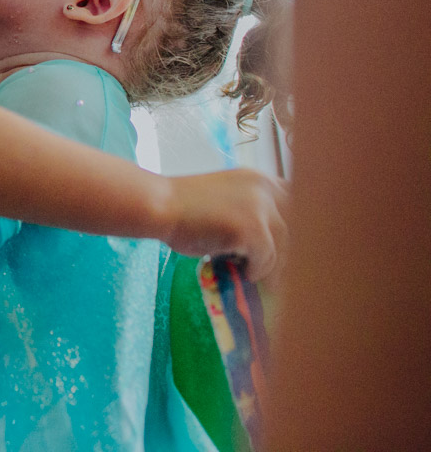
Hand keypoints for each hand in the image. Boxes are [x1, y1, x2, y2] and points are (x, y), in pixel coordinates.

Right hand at [164, 168, 287, 281]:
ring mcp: (260, 208)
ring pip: (283, 247)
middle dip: (287, 252)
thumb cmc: (183, 207)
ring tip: (255, 275)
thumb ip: (250, 212)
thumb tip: (271, 244)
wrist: (159, 205)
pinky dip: (255, 271)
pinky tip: (240, 272)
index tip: (286, 247)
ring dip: (271, 266)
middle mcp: (265, 189)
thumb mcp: (226, 200)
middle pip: (297, 228)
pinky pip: (265, 260)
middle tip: (277, 273)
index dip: (296, 227)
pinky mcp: (252, 230)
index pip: (297, 203)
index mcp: (259, 179)